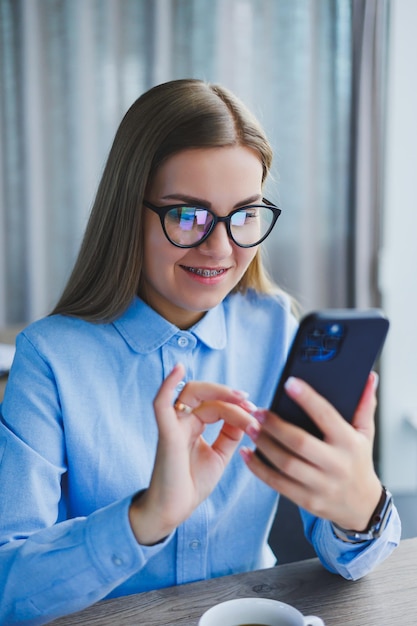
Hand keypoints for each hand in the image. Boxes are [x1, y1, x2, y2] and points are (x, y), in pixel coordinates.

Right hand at [129, 363, 255, 544]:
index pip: (215, 404)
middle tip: (248, 401)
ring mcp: (172, 425)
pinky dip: (167, 384)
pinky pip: (161, 404)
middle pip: (204, 393)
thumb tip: (247, 415)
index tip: (255, 411)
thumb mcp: (219, 455)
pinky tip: (178, 369)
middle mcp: (182, 420)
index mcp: (193, 425)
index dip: (235, 404)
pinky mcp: (166, 434)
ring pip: (191, 393)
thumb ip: (230, 434)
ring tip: (238, 396)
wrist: (173, 510)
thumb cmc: (191, 484)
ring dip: (216, 391)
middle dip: (228, 394)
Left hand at [242, 372, 381, 530]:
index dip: (307, 399)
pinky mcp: (307, 500)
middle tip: (258, 411)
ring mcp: (321, 485)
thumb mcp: (365, 433)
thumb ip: (363, 405)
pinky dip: (258, 468)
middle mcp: (336, 465)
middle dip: (275, 426)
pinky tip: (247, 453)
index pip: (326, 416)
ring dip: (264, 444)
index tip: (289, 383)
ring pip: (286, 464)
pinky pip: (277, 484)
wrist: (362, 506)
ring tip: (250, 428)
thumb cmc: (358, 461)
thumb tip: (369, 377)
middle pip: (299, 443)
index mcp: (349, 443)